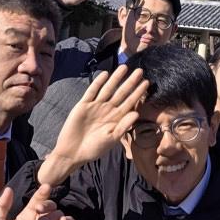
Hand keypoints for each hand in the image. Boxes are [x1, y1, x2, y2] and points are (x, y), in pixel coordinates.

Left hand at [0, 183, 76, 219]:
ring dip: (53, 214)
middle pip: (51, 205)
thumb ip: (2, 205)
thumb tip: (9, 188)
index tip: (45, 187)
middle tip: (39, 209)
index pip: (39, 200)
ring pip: (60, 214)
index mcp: (27, 218)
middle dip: (47, 203)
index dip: (42, 193)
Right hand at [38, 65, 148, 184]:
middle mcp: (108, 110)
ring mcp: (96, 106)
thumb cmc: (94, 148)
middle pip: (121, 93)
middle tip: (140, 70)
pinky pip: (92, 91)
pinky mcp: (83, 105)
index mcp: (116, 118)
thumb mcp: (112, 138)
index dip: (138, 93)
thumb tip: (136, 113)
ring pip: (108, 89)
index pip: (130, 102)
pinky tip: (105, 74)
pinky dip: (98, 83)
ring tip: (124, 67)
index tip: (146, 83)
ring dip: (116, 78)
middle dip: (130, 82)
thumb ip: (124, 125)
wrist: (73, 152)